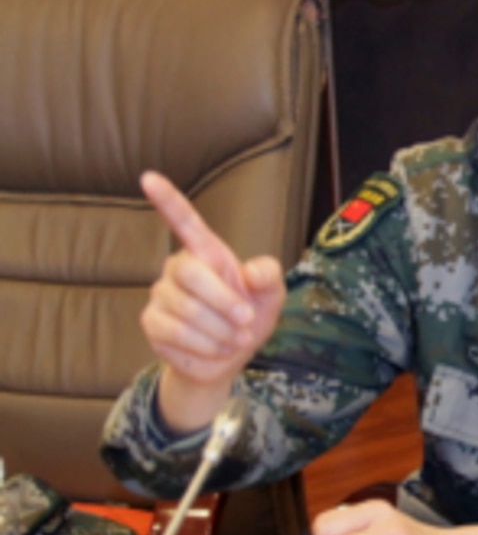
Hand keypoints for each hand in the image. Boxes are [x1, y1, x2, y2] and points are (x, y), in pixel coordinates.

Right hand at [139, 171, 284, 431]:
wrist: (230, 357)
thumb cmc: (249, 316)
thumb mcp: (271, 295)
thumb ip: (268, 276)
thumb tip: (249, 272)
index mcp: (206, 254)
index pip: (183, 221)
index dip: (167, 200)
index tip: (148, 177)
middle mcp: (177, 269)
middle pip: (191, 274)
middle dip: (224, 301)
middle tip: (246, 320)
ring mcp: (161, 295)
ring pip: (187, 310)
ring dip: (221, 331)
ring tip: (234, 338)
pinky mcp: (152, 323)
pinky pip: (177, 333)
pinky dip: (207, 346)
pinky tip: (215, 348)